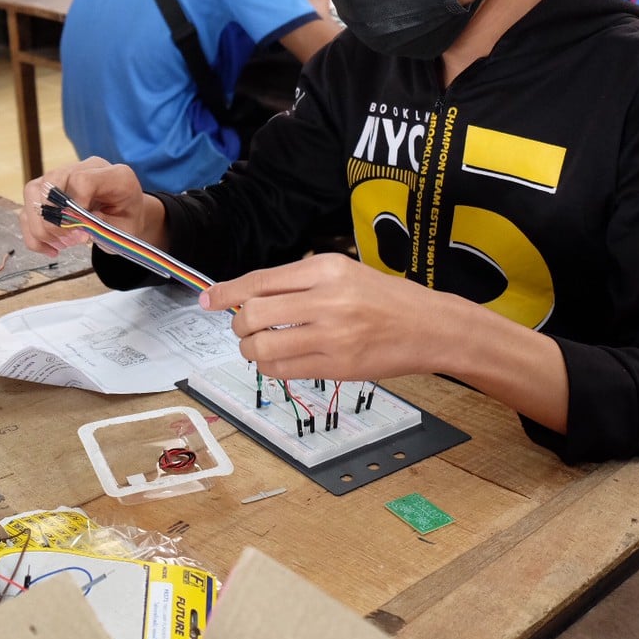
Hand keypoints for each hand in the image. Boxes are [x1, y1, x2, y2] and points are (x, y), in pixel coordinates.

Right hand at [19, 157, 151, 257]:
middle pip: (50, 182)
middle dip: (55, 219)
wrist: (126, 216)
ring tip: (61, 245)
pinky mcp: (48, 191)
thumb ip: (103, 226)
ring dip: (41, 227)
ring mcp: (63, 177)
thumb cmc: (126, 221)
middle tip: (72, 241)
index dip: (75, 206)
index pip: (81, 179)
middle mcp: (84, 168)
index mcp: (113, 174)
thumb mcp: (125, 228)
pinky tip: (51, 249)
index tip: (82, 231)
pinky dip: (34, 235)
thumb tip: (77, 227)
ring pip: (33, 192)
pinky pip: (28, 209)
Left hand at [200, 254, 440, 380]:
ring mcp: (333, 334)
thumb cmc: (386, 298)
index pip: (261, 280)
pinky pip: (285, 371)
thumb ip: (300, 282)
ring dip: (251, 351)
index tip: (207, 299)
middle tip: (244, 329)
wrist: (430, 326)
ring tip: (259, 348)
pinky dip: (271, 369)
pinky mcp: (339, 365)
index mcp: (326, 268)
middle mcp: (327, 298)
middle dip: (238, 325)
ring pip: (264, 347)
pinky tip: (279, 362)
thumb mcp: (345, 273)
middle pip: (253, 314)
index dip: (226, 292)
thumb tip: (249, 295)